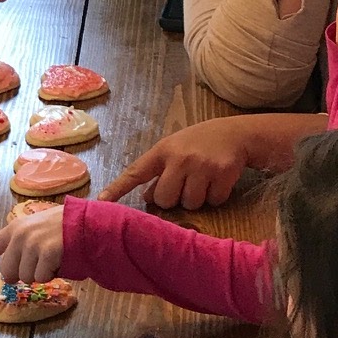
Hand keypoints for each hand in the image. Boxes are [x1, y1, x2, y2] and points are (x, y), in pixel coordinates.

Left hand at [0, 202, 64, 284]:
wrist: (86, 223)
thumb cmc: (63, 229)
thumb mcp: (36, 231)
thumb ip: (21, 247)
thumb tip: (10, 275)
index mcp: (14, 230)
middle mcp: (19, 236)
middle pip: (8, 273)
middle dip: (23, 274)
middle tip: (40, 264)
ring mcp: (32, 243)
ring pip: (26, 278)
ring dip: (41, 274)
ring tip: (53, 258)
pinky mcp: (46, 252)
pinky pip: (42, 278)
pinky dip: (52, 275)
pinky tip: (60, 259)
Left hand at [99, 119, 248, 210]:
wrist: (235, 133)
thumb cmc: (198, 144)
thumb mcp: (174, 151)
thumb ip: (159, 172)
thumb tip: (147, 198)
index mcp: (163, 151)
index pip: (136, 172)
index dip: (118, 188)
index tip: (101, 202)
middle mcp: (180, 157)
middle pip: (164, 198)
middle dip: (173, 198)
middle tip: (184, 184)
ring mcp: (202, 165)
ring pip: (190, 204)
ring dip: (196, 199)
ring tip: (203, 180)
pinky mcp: (223, 173)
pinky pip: (214, 202)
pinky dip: (216, 197)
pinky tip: (218, 181)